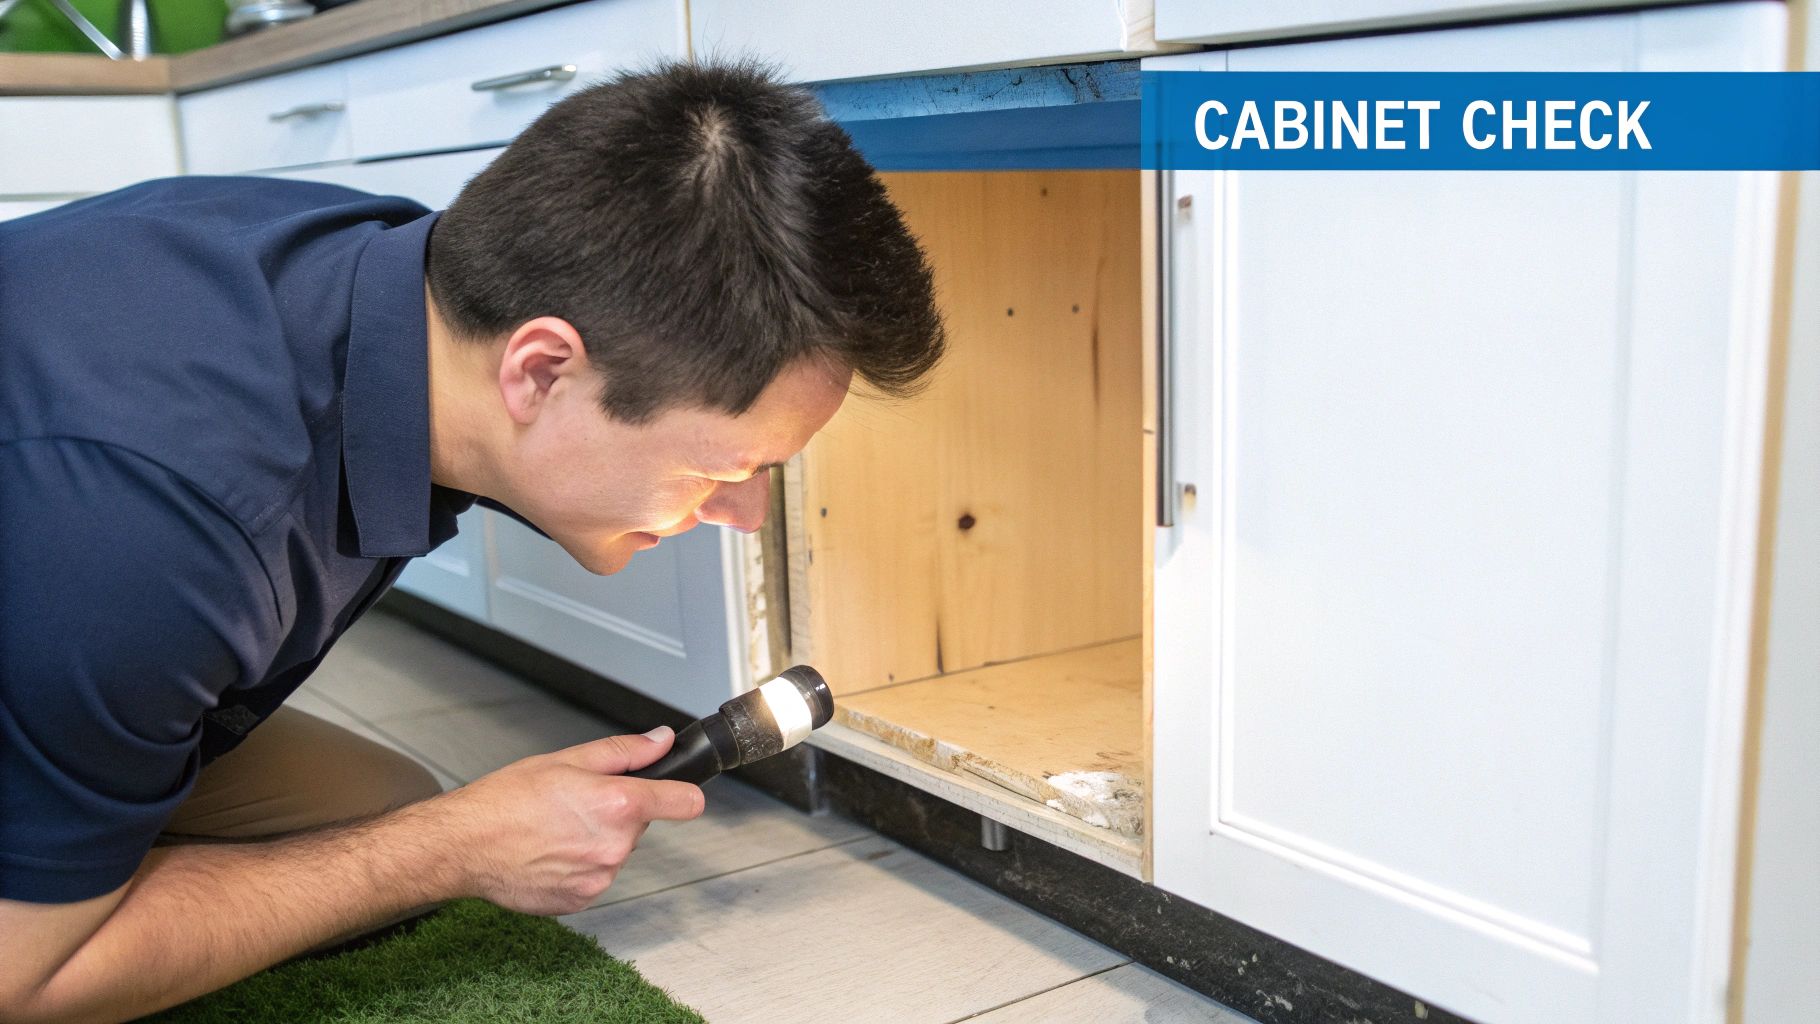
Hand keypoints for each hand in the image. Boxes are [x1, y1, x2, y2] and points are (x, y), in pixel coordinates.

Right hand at [432, 726, 704, 914]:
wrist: (464, 845)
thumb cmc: (505, 800)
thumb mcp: (567, 759)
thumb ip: (624, 752)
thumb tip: (661, 741)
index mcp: (619, 805)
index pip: (686, 802)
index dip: (683, 793)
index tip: (679, 792)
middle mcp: (616, 845)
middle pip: (639, 824)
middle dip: (617, 813)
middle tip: (576, 804)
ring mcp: (600, 877)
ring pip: (615, 851)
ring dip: (596, 841)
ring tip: (554, 829)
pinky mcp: (581, 900)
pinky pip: (594, 877)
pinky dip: (578, 866)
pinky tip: (548, 853)